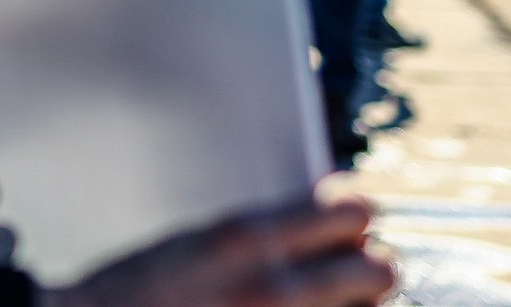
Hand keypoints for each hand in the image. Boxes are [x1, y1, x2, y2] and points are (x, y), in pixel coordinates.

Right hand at [43, 184, 392, 306]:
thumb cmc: (132, 292)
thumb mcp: (191, 241)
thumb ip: (259, 232)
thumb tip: (323, 218)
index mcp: (244, 239)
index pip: (350, 213)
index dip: (354, 214)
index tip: (351, 218)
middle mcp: (274, 289)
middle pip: (378, 270)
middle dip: (366, 265)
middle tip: (349, 267)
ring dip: (353, 304)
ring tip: (326, 299)